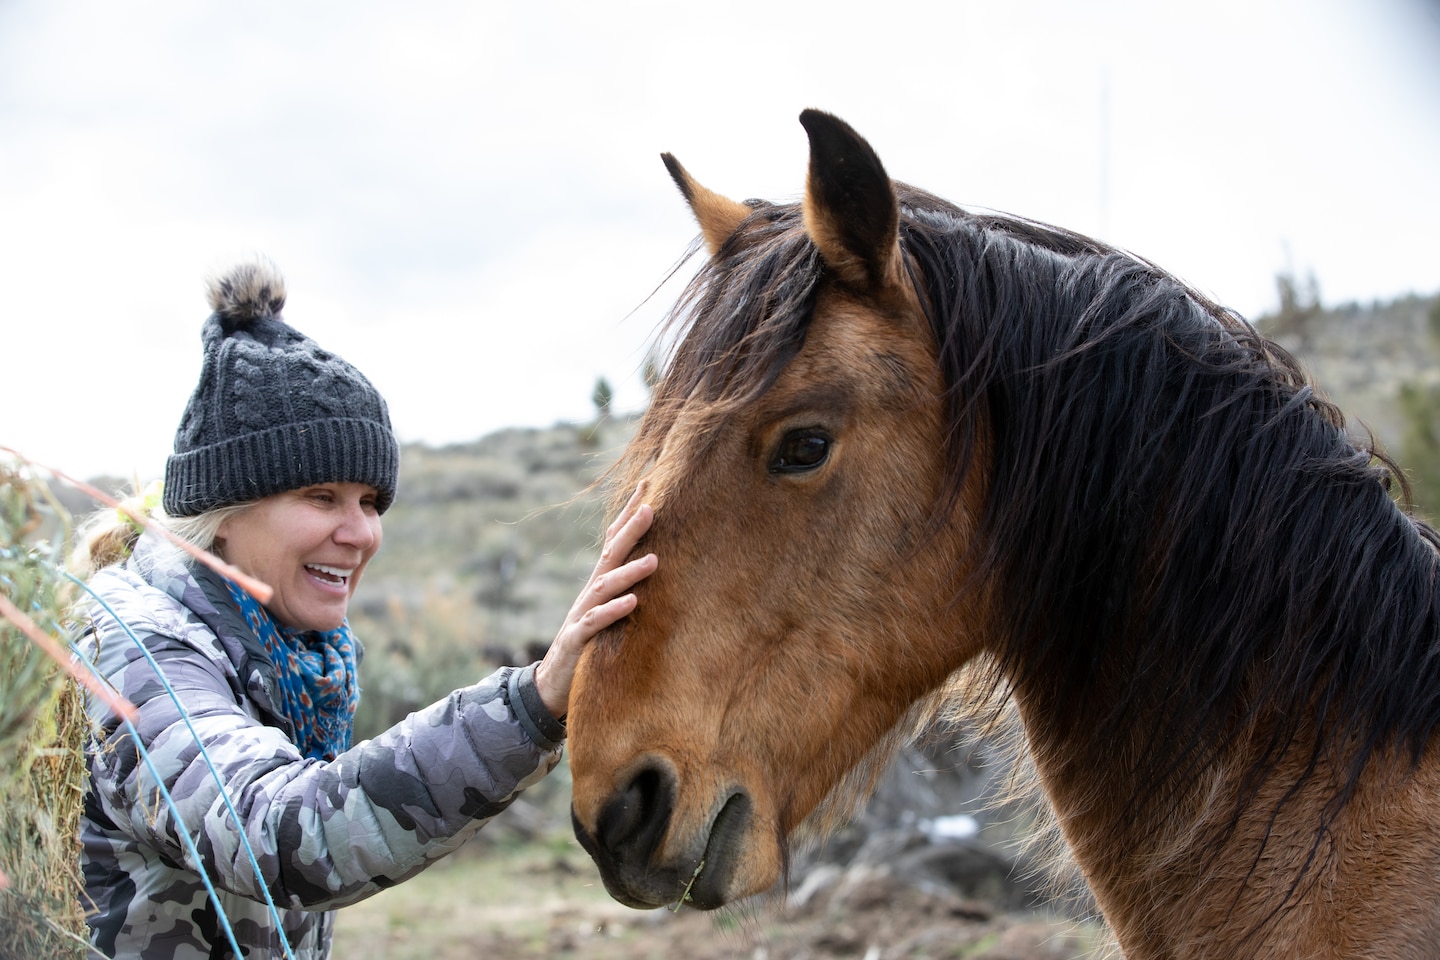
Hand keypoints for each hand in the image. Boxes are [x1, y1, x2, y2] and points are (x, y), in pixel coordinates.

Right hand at [534, 482, 656, 717]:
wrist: (552, 686)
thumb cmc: (587, 646)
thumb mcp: (608, 614)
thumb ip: (624, 592)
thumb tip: (656, 566)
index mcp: (599, 585)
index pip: (614, 542)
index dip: (627, 516)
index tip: (647, 488)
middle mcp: (589, 594)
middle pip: (610, 554)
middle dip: (629, 530)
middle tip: (651, 507)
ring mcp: (581, 614)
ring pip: (605, 587)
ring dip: (629, 572)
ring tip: (654, 560)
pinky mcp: (577, 640)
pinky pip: (596, 623)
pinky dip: (614, 611)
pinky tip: (633, 603)